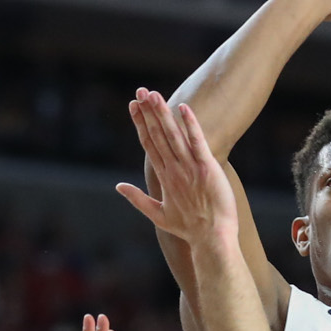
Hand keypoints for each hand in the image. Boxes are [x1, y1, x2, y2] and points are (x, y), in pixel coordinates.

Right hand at [117, 89, 240, 250]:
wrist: (212, 239)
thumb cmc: (189, 229)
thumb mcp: (158, 215)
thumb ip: (137, 199)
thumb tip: (118, 186)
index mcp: (163, 177)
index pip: (149, 144)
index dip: (140, 123)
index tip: (132, 105)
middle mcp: (174, 169)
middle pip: (158, 135)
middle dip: (148, 112)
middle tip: (139, 91)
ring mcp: (190, 168)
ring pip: (173, 135)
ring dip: (162, 113)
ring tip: (153, 94)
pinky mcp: (207, 168)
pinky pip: (198, 142)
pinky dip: (191, 125)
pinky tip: (183, 107)